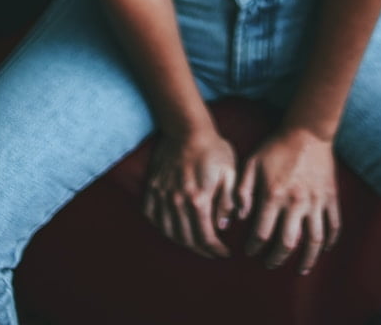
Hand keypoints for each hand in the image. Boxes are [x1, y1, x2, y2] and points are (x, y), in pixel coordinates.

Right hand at [143, 127, 237, 258]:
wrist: (187, 127)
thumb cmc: (212, 148)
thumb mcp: (229, 173)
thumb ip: (227, 202)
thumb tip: (223, 225)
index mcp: (198, 200)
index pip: (206, 238)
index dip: (216, 251)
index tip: (224, 254)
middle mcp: (177, 202)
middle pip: (187, 239)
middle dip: (201, 250)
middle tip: (211, 252)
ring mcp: (162, 195)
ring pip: (168, 231)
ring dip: (182, 242)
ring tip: (194, 243)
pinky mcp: (152, 187)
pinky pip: (151, 215)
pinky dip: (160, 226)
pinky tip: (171, 228)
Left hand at [237, 128, 340, 274]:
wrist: (307, 131)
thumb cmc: (276, 146)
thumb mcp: (252, 162)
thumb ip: (243, 190)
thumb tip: (239, 216)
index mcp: (274, 195)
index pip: (262, 233)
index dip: (254, 247)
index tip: (250, 251)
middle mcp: (296, 203)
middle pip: (288, 243)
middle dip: (277, 258)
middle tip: (270, 264)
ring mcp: (316, 201)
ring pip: (315, 241)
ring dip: (308, 259)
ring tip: (300, 268)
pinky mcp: (330, 197)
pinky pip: (334, 226)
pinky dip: (330, 241)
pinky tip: (323, 249)